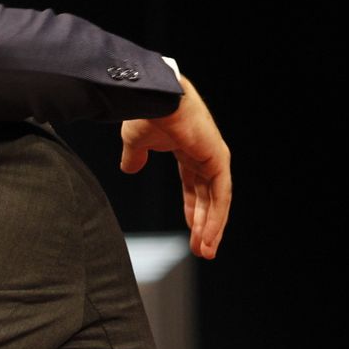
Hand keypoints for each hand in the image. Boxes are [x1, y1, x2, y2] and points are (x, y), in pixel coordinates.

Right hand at [120, 75, 230, 257]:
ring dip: (211, 227)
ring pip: (216, 200)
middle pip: (207, 197)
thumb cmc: (145, 112)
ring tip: (205, 251)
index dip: (191, 210)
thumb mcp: (136, 142)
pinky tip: (208, 234)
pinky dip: (215, 216)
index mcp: (187, 149)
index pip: (193, 186)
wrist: (153, 97)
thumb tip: (129, 169)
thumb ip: (135, 157)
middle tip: (201, 249)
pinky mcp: (218, 158)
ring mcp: (214, 156)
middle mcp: (204, 155)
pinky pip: (220, 194)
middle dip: (203, 224)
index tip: (190, 231)